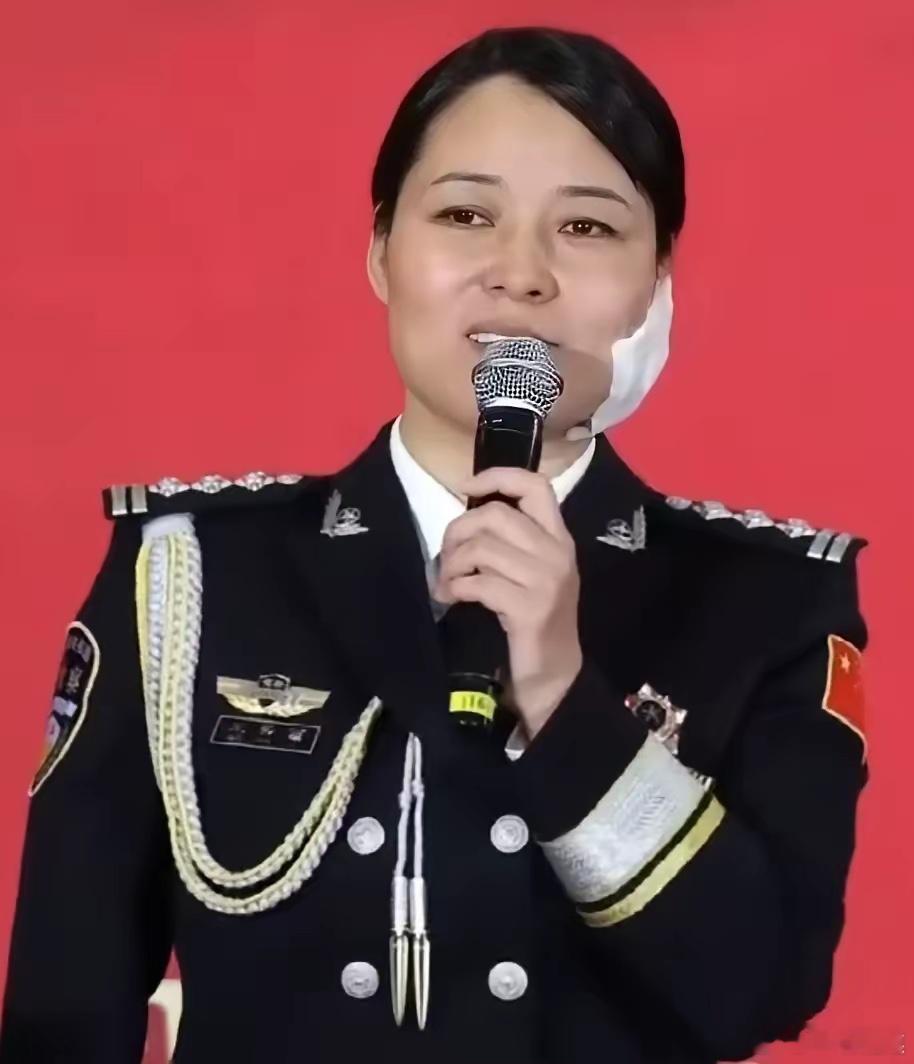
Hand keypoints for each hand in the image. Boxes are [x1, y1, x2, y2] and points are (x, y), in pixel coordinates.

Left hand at [434, 467, 582, 738]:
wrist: (554, 677)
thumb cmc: (535, 622)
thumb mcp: (533, 573)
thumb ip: (513, 542)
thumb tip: (469, 514)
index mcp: (559, 538)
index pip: (536, 485)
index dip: (498, 476)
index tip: (466, 487)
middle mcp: (558, 553)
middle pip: (496, 514)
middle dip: (458, 531)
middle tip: (447, 558)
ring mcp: (546, 581)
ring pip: (482, 548)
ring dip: (453, 564)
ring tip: (448, 583)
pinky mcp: (530, 608)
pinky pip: (479, 582)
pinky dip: (455, 588)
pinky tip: (452, 599)